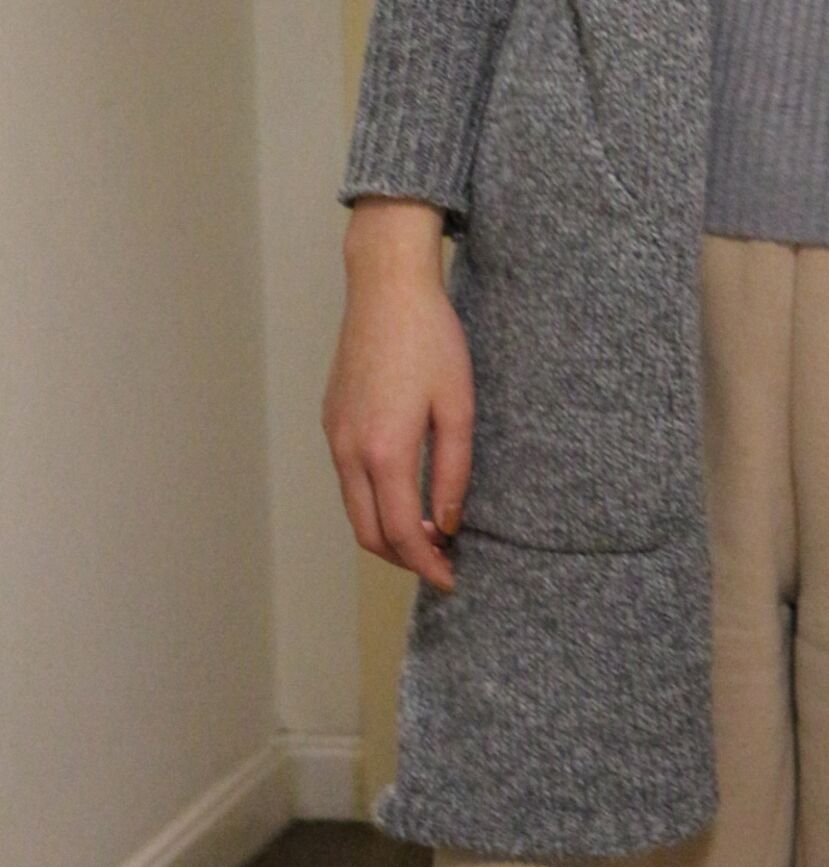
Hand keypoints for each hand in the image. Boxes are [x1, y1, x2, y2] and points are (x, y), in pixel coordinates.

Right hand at [323, 202, 472, 593]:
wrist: (386, 287)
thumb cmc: (432, 339)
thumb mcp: (458, 405)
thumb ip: (453, 470)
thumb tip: (447, 523)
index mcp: (384, 451)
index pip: (401, 534)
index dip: (426, 565)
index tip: (450, 578)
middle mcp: (349, 451)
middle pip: (368, 533)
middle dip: (403, 558)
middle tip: (441, 560)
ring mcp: (334, 435)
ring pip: (353, 509)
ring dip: (385, 530)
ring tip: (427, 530)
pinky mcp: (331, 419)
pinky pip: (347, 479)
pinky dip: (371, 500)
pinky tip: (402, 490)